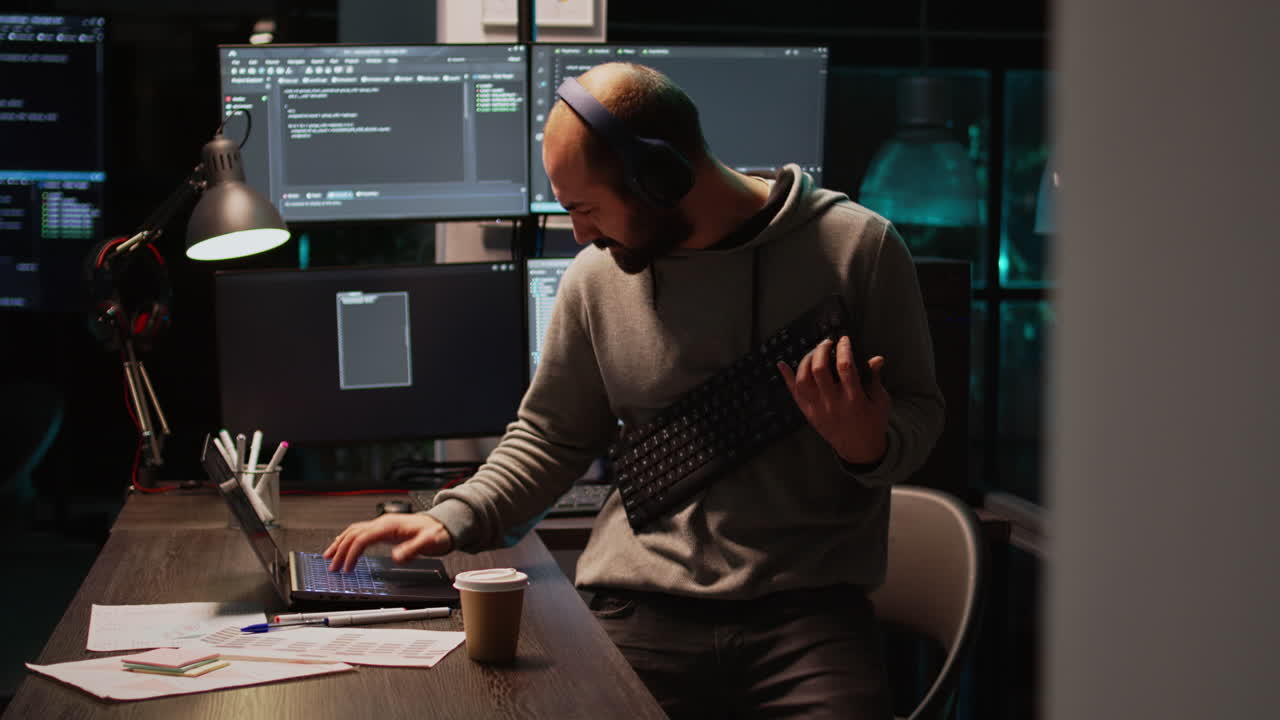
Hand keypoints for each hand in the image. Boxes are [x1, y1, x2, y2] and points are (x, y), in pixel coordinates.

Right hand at [323, 514, 453, 571]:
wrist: (443, 525)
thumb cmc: (436, 533)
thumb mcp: (429, 542)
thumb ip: (413, 549)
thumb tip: (396, 557)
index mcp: (389, 526)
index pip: (362, 538)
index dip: (351, 554)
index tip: (346, 568)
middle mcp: (383, 523)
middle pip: (353, 534)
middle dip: (340, 550)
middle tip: (331, 567)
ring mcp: (382, 526)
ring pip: (354, 531)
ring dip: (340, 544)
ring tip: (328, 557)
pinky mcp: (383, 530)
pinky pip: (360, 533)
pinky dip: (348, 540)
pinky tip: (343, 547)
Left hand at [777, 336, 889, 464]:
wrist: (859, 449)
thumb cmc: (872, 422)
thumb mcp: (880, 401)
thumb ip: (875, 378)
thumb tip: (876, 359)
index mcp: (854, 399)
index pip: (845, 367)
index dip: (843, 349)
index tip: (844, 340)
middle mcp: (833, 403)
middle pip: (819, 370)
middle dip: (821, 350)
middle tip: (827, 342)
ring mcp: (818, 409)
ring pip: (803, 380)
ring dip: (806, 360)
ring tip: (814, 352)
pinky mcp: (809, 413)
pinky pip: (794, 394)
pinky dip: (787, 378)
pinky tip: (782, 365)